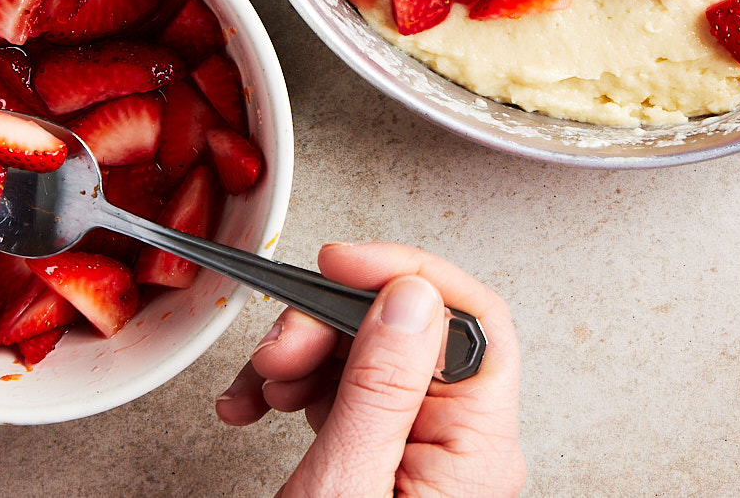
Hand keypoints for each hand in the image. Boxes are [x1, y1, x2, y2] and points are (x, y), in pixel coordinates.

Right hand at [217, 242, 523, 497]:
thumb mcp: (348, 485)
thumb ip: (382, 387)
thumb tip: (412, 295)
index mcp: (480, 452)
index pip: (473, 322)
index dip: (407, 276)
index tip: (339, 264)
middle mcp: (466, 450)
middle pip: (413, 335)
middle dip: (333, 324)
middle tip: (277, 350)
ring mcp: (428, 458)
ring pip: (373, 359)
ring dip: (306, 356)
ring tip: (259, 387)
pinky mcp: (389, 466)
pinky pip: (353, 397)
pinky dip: (300, 388)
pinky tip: (259, 406)